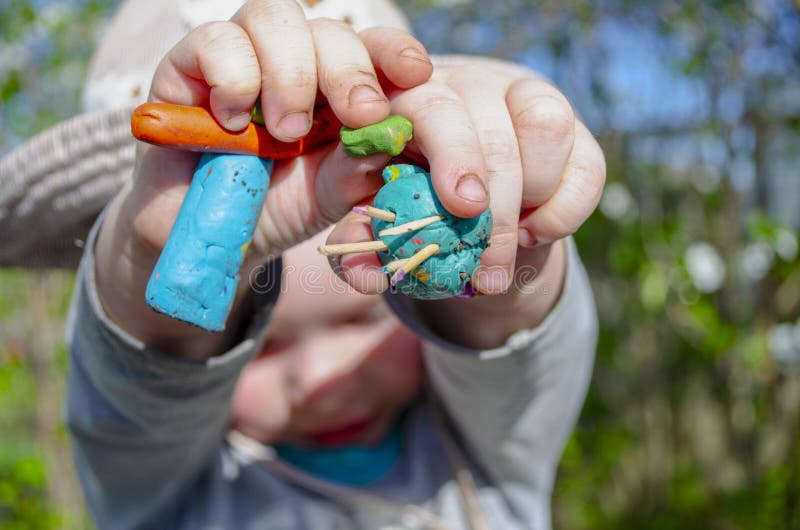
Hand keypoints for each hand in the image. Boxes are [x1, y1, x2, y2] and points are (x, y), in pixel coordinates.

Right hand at [94, 0, 431, 356]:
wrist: (206, 236)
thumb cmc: (279, 207)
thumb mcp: (330, 197)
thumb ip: (358, 171)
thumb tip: (389, 139)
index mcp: (343, 90)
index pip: (378, 52)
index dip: (398, 55)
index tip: (416, 74)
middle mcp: (300, 63)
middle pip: (333, 31)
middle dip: (351, 71)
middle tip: (359, 115)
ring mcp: (246, 58)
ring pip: (276, 17)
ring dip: (291, 73)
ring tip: (286, 132)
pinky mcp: (190, 64)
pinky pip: (215, 38)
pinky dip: (233, 76)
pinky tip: (234, 122)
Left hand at [327, 57, 605, 347]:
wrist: (466, 207)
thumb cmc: (410, 205)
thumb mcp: (378, 220)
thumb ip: (363, 242)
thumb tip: (362, 277)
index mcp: (406, 97)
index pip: (429, 102)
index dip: (452, 150)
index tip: (463, 206)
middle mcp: (465, 85)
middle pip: (489, 124)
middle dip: (494, 205)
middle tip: (485, 269)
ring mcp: (522, 96)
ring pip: (545, 124)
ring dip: (532, 196)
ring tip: (511, 241)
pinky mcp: (570, 126)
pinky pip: (588, 163)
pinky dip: (565, 211)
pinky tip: (535, 234)